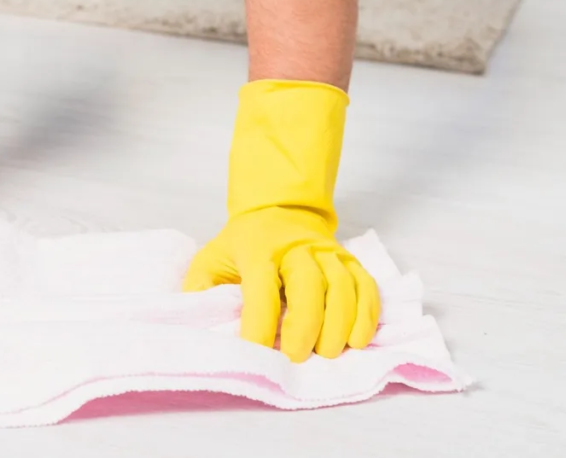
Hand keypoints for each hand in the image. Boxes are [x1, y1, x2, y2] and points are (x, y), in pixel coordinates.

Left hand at [183, 207, 378, 361]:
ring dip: (339, 324)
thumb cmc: (243, 244)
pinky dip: (366, 314)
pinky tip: (357, 339)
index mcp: (257, 249)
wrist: (280, 208)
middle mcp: (296, 247)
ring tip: (327, 353)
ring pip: (342, 286)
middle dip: (305, 326)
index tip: (256, 354)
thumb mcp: (211, 258)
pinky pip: (365, 285)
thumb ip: (200, 289)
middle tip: (297, 358)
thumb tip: (199, 322)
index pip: (261, 290)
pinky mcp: (349, 259)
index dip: (259, 325)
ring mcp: (327, 251)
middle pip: (308, 286)